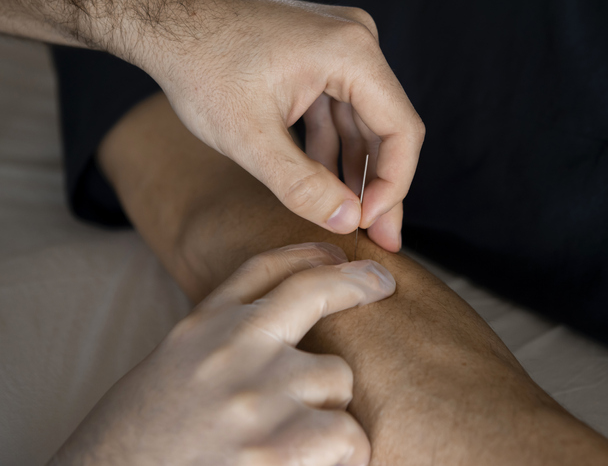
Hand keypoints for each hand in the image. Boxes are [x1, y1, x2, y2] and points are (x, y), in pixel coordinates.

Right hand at [49, 242, 395, 465]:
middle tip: (380, 282)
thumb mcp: (170, 373)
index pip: (261, 269)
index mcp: (199, 330)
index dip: (306, 252)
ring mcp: (257, 392)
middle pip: (314, 292)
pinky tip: (314, 464)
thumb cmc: (138, 445)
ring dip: (331, 408)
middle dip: (356, 284)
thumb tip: (279, 338)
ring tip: (297, 440)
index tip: (335, 254)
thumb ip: (219, 348)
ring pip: (337, 377)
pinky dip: (343, 456)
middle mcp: (230, 347)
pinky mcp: (279, 446)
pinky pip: (349, 435)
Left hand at [133, 0, 423, 251]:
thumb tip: (348, 221)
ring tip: (347, 215)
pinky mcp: (320, 57)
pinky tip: (323, 181)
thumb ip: (301, 186)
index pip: (401, 129)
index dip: (393, 185)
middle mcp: (356, 42)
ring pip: (364, 121)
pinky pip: (340, 109)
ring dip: (354, 169)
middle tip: (378, 236)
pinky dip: (332, 146)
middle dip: (378, 184)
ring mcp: (339, 47)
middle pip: (387, 127)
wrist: (163, 21)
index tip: (372, 225)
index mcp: (350, 53)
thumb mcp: (249, 138)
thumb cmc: (198, 64)